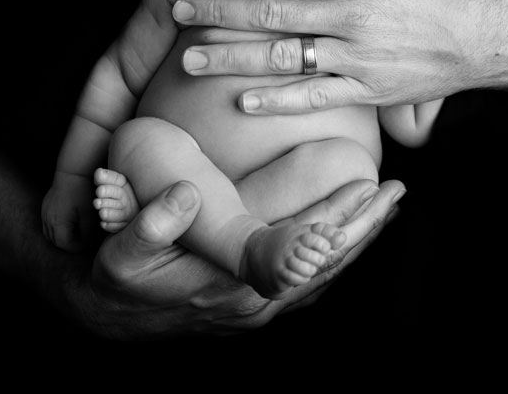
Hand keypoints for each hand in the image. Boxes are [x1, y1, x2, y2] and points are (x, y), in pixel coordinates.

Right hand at [41, 171, 97, 251]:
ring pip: (49, 234)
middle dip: (68, 244)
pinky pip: (47, 224)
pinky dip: (56, 228)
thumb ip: (88, 232)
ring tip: (76, 234)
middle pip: (55, 241)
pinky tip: (69, 223)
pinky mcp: (45, 207)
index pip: (65, 245)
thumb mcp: (89, 213)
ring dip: (61, 237)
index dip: (77, 247)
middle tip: (82, 242)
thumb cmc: (83, 192)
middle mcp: (47, 220)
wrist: (73, 172)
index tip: (88, 244)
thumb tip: (88, 245)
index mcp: (58, 223)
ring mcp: (44, 213)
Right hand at [74, 176, 404, 338]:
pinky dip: (335, 256)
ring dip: (356, 241)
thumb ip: (147, 225)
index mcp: (230, 285)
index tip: (365, 189)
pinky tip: (351, 233)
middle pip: (323, 265)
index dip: (332, 221)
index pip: (298, 252)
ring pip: (322, 274)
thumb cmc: (117, 279)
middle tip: (397, 191)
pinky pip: (308, 280)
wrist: (109, 318)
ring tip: (388, 206)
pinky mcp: (256, 303)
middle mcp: (253, 302)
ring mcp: (258, 307)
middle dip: (362, 227)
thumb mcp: (119, 253)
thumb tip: (183, 194)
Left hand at [169, 0, 507, 113]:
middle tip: (177, 18)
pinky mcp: (372, 90)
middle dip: (218, 18)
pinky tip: (244, 101)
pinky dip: (279, 101)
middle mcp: (349, 20)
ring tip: (192, 61)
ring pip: (283, 60)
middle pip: (270, 19)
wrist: (498, 30)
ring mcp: (359, 59)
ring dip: (233, 60)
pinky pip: (317, 98)